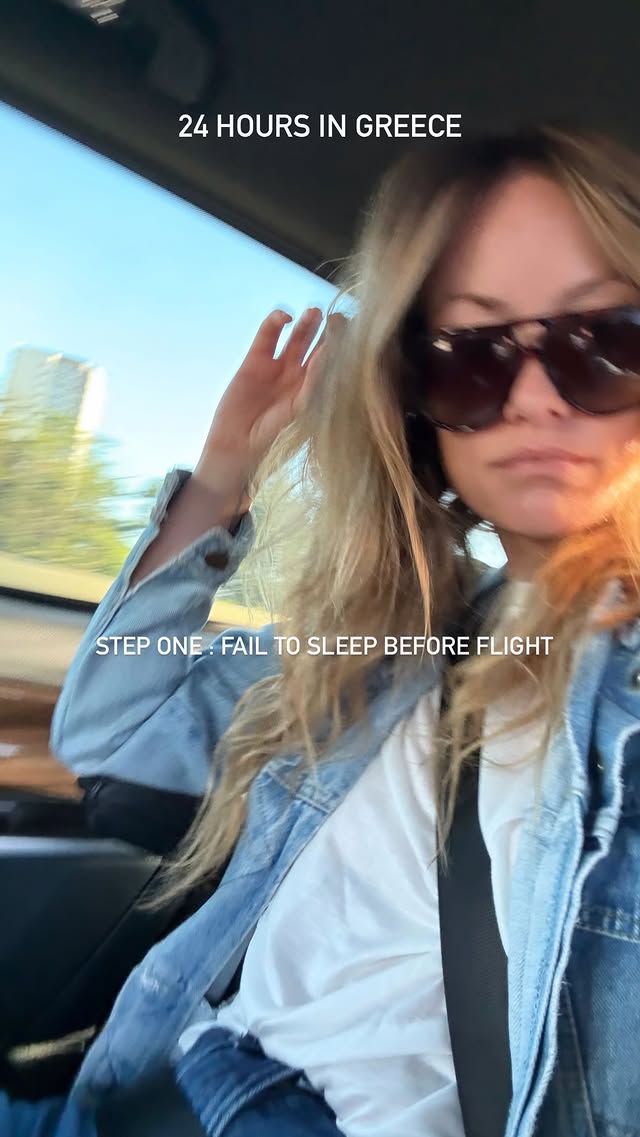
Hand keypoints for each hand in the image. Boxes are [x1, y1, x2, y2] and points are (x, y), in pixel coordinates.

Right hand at [194, 307, 341, 502]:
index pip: (333, 362)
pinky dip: (274, 323)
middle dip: (328, 331)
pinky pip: (267, 336)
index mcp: (315, 390)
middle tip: (336, 317)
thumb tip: (329, 354)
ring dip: (306, 324)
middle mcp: (299, 376)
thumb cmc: (272, 436)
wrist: (238, 445)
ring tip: (314, 312)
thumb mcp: (299, 410)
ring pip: (296, 338)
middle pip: (318, 346)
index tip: (353, 332)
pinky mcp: (255, 361)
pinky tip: (284, 316)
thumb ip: (313, 383)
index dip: (342, 346)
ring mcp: (278, 367)